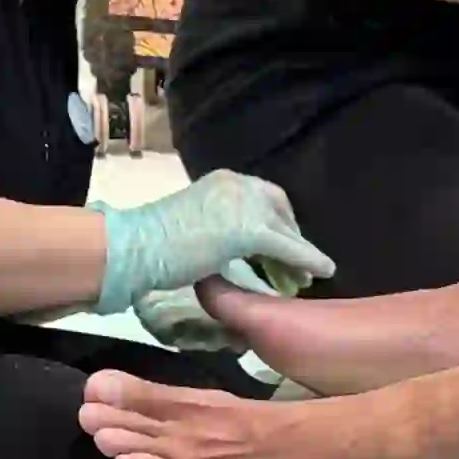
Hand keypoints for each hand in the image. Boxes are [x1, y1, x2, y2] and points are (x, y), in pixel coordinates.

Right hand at [96, 170, 334, 314]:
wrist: (137, 247)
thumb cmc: (151, 244)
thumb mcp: (192, 224)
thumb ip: (215, 226)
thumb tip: (226, 243)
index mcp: (223, 180)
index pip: (263, 196)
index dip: (278, 222)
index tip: (281, 246)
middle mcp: (238, 184)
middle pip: (280, 208)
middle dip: (292, 237)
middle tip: (298, 265)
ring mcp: (244, 204)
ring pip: (285, 230)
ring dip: (300, 253)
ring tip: (307, 277)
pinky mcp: (250, 230)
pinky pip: (288, 247)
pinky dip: (308, 260)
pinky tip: (321, 272)